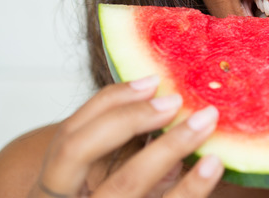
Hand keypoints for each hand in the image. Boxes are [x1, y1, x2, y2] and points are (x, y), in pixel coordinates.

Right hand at [31, 75, 222, 197]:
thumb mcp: (113, 184)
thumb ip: (128, 152)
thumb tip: (167, 105)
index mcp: (55, 188)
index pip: (69, 134)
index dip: (109, 103)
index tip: (153, 82)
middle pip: (80, 152)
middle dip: (127, 118)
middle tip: (175, 101)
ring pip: (124, 183)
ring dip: (168, 147)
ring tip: (205, 123)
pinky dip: (191, 187)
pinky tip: (212, 164)